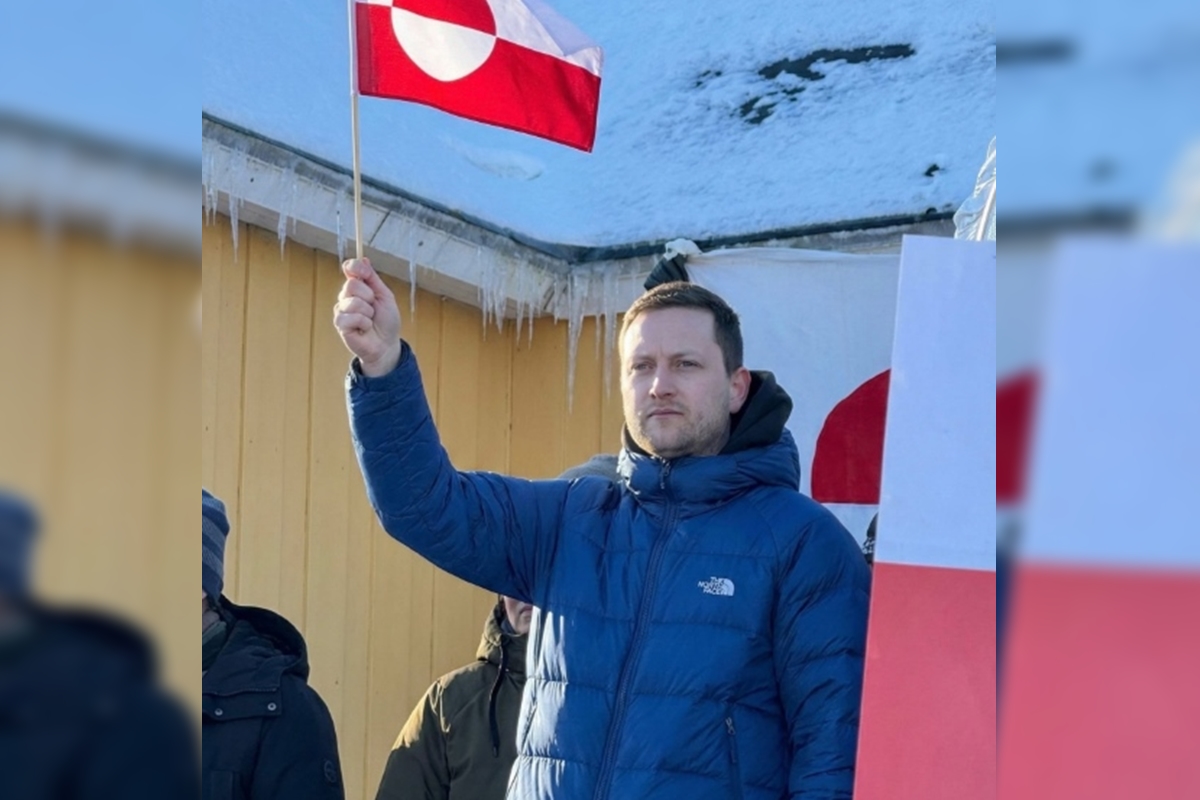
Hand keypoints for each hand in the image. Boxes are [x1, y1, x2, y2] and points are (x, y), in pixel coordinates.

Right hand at [333, 258, 401, 376]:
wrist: (387, 344)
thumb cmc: (387, 321)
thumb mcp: (385, 296)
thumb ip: (373, 278)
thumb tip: (363, 258)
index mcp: (358, 286)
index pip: (349, 267)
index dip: (356, 267)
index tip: (366, 273)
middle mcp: (347, 296)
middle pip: (351, 284)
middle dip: (369, 296)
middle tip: (374, 307)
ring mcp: (341, 310)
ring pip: (352, 302)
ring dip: (368, 312)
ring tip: (370, 320)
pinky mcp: (340, 324)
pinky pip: (350, 317)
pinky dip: (364, 323)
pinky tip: (365, 329)